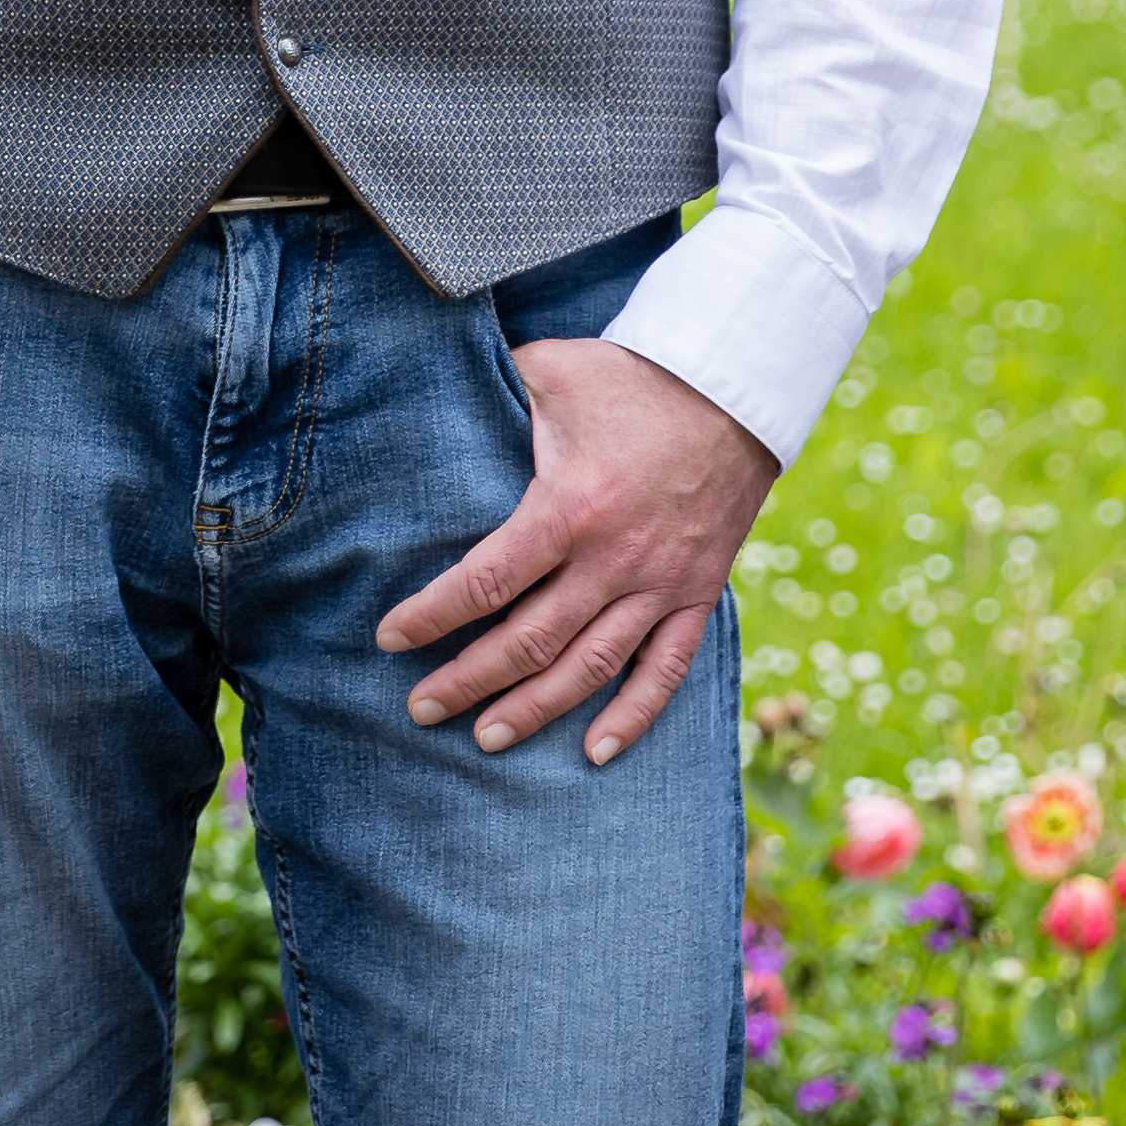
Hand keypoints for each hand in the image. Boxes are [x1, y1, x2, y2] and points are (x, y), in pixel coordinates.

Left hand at [377, 335, 774, 766]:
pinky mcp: (696, 594)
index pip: (486, 581)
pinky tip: (596, 754)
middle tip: (421, 709)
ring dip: (534, 709)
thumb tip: (428, 391)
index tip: (390, 639)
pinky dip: (633, 716)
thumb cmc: (632, 378)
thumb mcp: (553, 371)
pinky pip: (666, 669)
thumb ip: (492, 390)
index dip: (432, 616)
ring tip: (486, 738)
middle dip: (467, 680)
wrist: (735, 389)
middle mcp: (614, 558)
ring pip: (589, 666)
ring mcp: (660, 583)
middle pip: (529, 640)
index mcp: (571, 506)